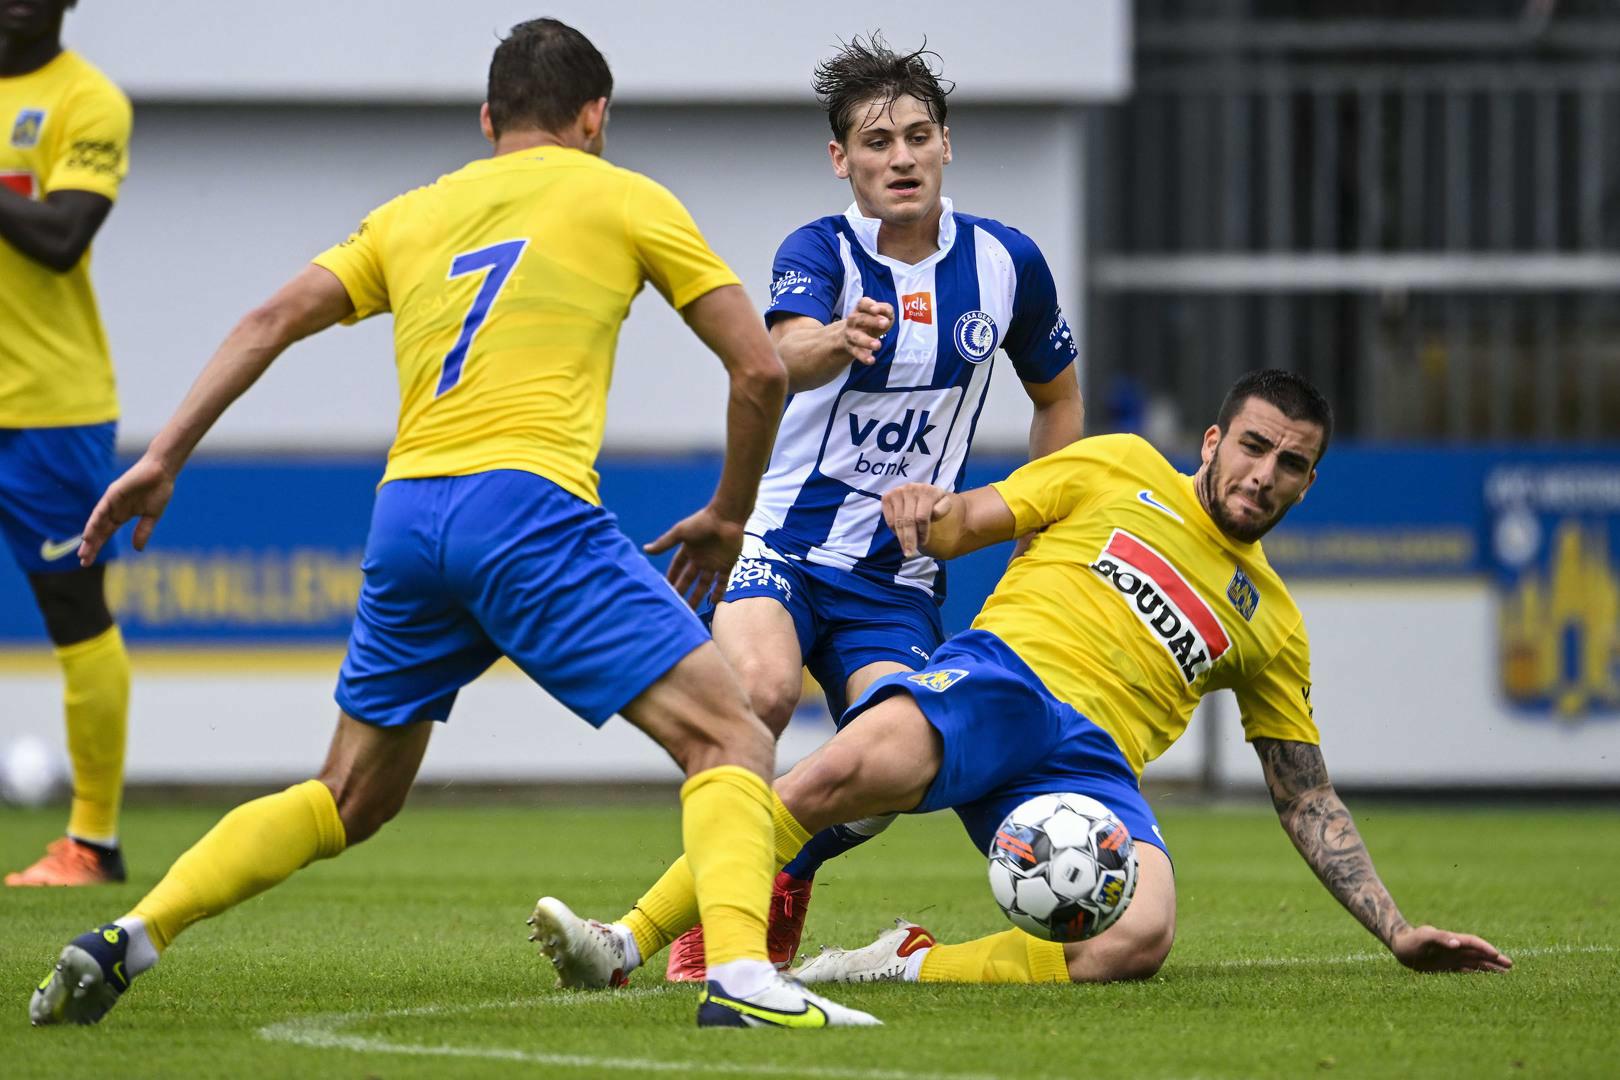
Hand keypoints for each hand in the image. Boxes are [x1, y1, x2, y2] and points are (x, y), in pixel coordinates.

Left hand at [79, 455, 175, 565]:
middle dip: (91, 546)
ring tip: (84, 550)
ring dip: (90, 536)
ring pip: (97, 522)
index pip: (106, 534)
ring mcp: (111, 501)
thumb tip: (137, 549)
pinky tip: (89, 533)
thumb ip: (143, 531)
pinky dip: (94, 522)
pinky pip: (101, 510)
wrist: (162, 471)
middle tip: (83, 561)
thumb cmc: (159, 490)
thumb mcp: (152, 516)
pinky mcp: (113, 493)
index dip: (97, 547)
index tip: (88, 561)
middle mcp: (113, 510)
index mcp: (122, 515)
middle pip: (98, 531)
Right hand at [644, 505, 745, 608]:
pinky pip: (722, 582)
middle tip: (675, 606)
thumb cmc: (702, 521)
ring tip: (691, 610)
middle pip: (689, 579)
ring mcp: (714, 562)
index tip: (664, 591)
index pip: (677, 567)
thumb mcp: (680, 532)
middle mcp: (700, 558)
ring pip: (704, 584)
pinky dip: (718, 592)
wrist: (727, 517)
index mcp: (689, 550)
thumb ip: (664, 543)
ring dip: (698, 596)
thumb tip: (645, 549)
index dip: (672, 578)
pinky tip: (712, 603)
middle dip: (682, 591)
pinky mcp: (727, 564)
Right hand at [838, 297, 892, 364]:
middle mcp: (853, 320)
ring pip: (857, 337)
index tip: (875, 309)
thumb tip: (887, 318)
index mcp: (861, 309)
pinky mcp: (851, 347)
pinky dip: (863, 357)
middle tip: (885, 323)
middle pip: (860, 319)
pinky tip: (871, 360)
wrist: (851, 336)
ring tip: (878, 345)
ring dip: (867, 341)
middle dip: (872, 321)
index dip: (869, 306)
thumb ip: (887, 311)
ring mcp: (851, 334)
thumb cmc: (871, 321)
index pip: (862, 304)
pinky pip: (856, 352)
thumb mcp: (881, 313)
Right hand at [882, 483, 953, 557]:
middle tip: (909, 554)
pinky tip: (900, 536)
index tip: (924, 543)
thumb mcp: (944, 504)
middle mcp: (910, 488)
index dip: (922, 532)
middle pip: (908, 520)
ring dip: (901, 538)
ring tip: (905, 549)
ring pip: (897, 521)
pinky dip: (894, 530)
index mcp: (927, 491)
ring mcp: (897, 492)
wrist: (924, 492)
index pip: (921, 517)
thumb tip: (934, 512)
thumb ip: (943, 508)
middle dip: (909, 539)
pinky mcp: (887, 497)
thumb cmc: (935, 503)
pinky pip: (889, 519)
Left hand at [1390, 925, 1512, 972]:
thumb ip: (1440, 938)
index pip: (1473, 943)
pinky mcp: (1448, 967)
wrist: (1401, 946)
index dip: (1485, 948)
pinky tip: (1486, 980)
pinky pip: (1466, 971)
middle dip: (1494, 959)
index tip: (1497, 955)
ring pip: (1475, 963)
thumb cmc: (1412, 940)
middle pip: (1479, 954)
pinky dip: (1477, 974)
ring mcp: (1453, 958)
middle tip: (1511, 966)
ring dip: (1489, 968)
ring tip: (1505, 974)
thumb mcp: (1425, 937)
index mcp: (1453, 940)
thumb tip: (1457, 944)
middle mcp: (1456, 949)